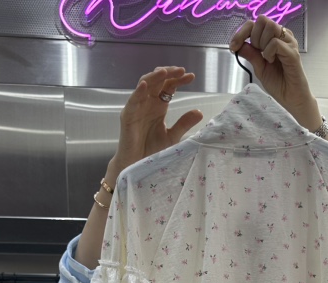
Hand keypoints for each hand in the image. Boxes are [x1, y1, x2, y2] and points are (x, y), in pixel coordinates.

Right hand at [107, 66, 203, 183]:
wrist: (137, 166)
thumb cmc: (151, 152)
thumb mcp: (172, 137)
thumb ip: (183, 124)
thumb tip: (199, 112)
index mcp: (159, 106)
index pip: (169, 87)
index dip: (178, 80)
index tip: (191, 77)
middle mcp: (148, 103)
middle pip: (158, 81)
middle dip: (169, 74)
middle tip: (181, 71)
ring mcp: (137, 107)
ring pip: (144, 85)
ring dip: (154, 77)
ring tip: (166, 72)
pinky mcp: (128, 115)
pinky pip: (132, 100)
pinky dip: (138, 91)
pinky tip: (145, 85)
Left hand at [229, 16, 322, 132]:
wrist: (291, 98)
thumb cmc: (279, 83)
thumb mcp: (259, 68)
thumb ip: (251, 54)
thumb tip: (239, 44)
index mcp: (273, 38)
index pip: (255, 23)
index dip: (241, 32)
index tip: (233, 46)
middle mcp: (282, 36)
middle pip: (262, 20)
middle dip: (253, 36)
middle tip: (257, 53)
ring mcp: (289, 43)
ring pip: (270, 27)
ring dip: (262, 42)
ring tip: (266, 58)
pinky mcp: (293, 52)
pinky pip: (275, 43)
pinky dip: (268, 52)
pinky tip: (271, 61)